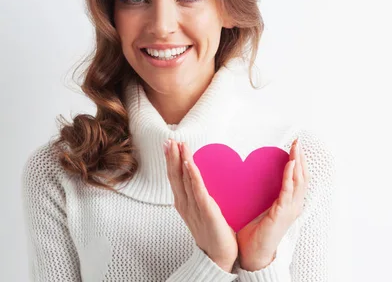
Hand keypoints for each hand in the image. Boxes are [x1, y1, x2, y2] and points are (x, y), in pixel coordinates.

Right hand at [164, 139, 237, 271]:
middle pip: (175, 176)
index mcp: (184, 203)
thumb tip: (200, 180)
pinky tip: (189, 163)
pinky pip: (197, 190)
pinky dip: (192, 175)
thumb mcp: (203, 211)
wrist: (219, 256)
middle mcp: (185, 204)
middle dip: (171, 157)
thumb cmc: (214, 233)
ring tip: (177, 145)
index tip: (169, 144)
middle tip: (168, 139)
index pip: (175, 178)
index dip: (172, 160)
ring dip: (180, 161)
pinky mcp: (206, 211)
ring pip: (184, 180)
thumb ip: (199, 195)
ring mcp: (194, 208)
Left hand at [236, 138, 309, 270]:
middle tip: (297, 142)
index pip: (300, 178)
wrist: (254, 254)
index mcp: (291, 204)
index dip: (299, 162)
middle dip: (301, 157)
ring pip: (299, 181)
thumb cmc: (256, 234)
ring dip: (298, 162)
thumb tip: (258, 178)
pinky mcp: (282, 213)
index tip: (295, 146)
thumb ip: (266, 195)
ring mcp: (290, 209)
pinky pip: (288, 190)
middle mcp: (295, 206)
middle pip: (303, 176)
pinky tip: (289, 164)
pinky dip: (290, 175)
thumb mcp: (264, 210)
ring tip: (295, 148)